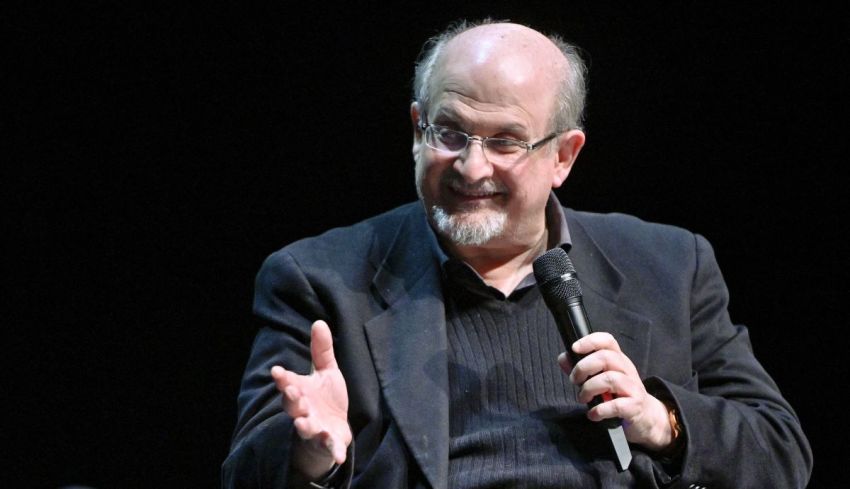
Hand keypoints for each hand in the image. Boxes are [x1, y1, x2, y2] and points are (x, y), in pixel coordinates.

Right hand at [271, 320, 351, 479]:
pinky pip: (327, 448)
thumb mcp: (327, 373)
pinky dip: (331, 450)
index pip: (287, 384)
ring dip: (304, 425)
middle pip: (292, 406)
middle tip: (292, 394)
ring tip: (304, 423)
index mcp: (300, 391)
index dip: (283, 379)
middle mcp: (302, 410)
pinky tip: (338, 453)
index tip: (277, 372)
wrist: (333, 430)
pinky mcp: (326, 443)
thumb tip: (319, 322)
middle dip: (291, 401)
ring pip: (305, 428)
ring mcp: (313, 428)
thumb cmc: (325, 399)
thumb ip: (322, 351)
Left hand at [558, 332, 674, 451]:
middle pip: (606, 358)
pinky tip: (593, 414)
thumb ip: (582, 369)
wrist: (646, 417)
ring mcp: (633, 388)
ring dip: (589, 389)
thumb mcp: (601, 379)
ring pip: (611, 379)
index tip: (574, 349)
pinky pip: (617, 405)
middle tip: (574, 381)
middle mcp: (627, 370)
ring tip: (582, 398)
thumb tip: (563, 358)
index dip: (590, 341)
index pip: (608, 340)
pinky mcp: (635, 406)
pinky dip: (600, 410)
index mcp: (618, 360)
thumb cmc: (619, 395)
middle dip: (583, 368)